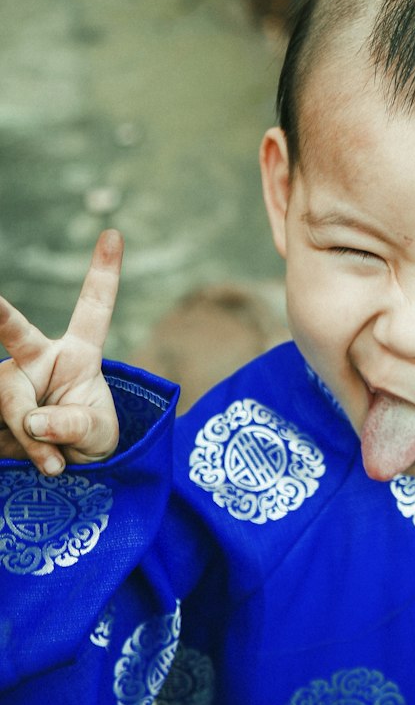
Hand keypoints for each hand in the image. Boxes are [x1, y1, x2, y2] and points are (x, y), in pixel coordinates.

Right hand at [0, 230, 123, 476]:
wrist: (63, 470)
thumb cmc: (88, 441)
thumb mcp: (98, 435)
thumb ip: (74, 425)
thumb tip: (33, 419)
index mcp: (77, 353)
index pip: (93, 309)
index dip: (104, 272)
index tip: (114, 233)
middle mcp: (37, 359)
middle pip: (17, 338)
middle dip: (0, 314)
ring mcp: (10, 382)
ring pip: (10, 400)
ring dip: (32, 437)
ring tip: (54, 463)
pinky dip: (22, 451)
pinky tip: (40, 463)